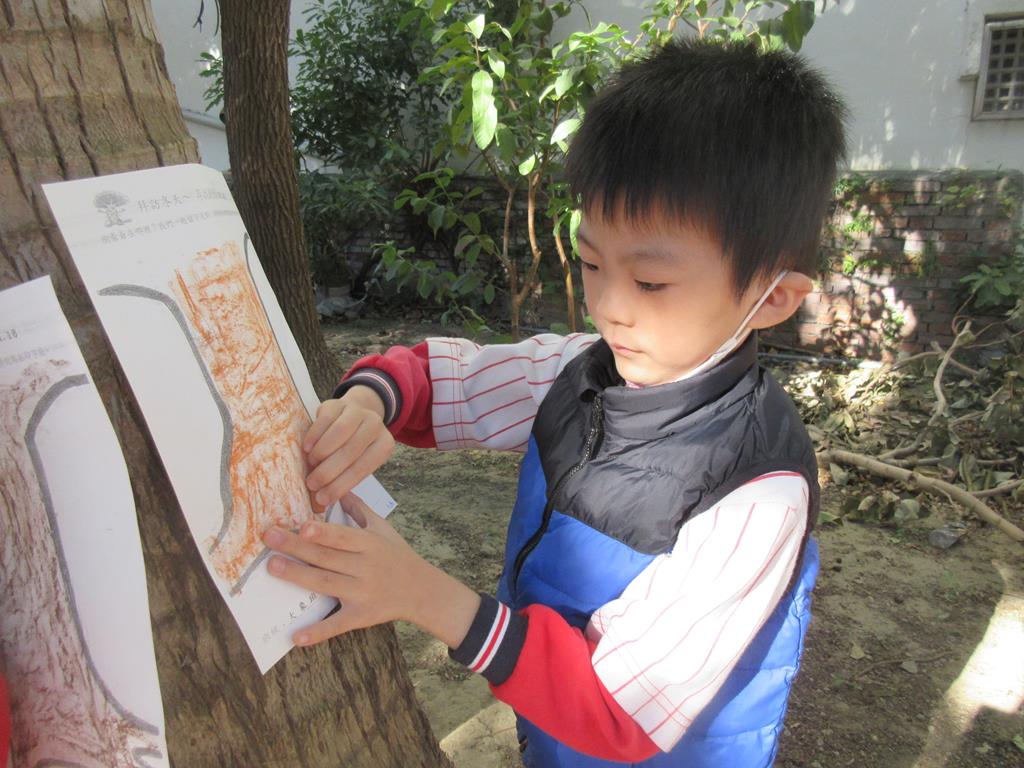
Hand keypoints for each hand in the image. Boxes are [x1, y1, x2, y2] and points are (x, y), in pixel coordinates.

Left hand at [263, 494, 479, 648]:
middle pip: (327, 557)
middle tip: (269, 537)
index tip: (300, 525)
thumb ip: (359, 509)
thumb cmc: (397, 554)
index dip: (322, 532)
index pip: (342, 536)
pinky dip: (318, 632)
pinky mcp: (361, 616)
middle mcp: (366, 567)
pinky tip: (296, 637)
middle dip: (297, 548)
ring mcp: (362, 593)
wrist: (422, 590)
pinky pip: (337, 624)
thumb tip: (338, 487)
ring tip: (272, 567)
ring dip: (298, 576)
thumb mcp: (383, 527)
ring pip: (326, 584)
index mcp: (369, 544)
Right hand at [303, 386, 394, 507]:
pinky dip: (314, 436)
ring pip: (339, 433)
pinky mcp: (338, 403)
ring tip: (310, 465)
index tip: (323, 499)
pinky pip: (325, 420)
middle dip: (329, 472)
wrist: (354, 414)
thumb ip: (344, 478)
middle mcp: (375, 426)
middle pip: (350, 452)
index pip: (362, 469)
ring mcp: (358, 412)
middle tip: (312, 485)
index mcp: (384, 445)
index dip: (341, 485)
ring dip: (321, 453)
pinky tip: (307, 449)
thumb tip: (321, 502)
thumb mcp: (358, 462)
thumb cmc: (353, 447)